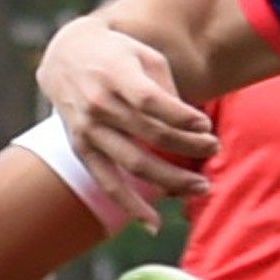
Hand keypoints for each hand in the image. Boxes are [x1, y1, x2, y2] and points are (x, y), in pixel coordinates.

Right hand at [36, 18, 217, 214]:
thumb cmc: (116, 54)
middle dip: (189, 145)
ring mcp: (88, 130)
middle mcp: (99, 104)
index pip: (152, 102)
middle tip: (215, 148)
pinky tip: (155, 225)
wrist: (64, 56)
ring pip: (134, 164)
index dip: (182, 116)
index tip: (206, 124)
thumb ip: (166, 88)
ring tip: (202, 186)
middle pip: (150, 134)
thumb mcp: (143, 55)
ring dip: (172, 179)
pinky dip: (131, 206)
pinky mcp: (82, 149)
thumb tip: (191, 125)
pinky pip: (108, 183)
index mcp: (115, 75)